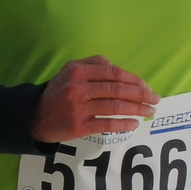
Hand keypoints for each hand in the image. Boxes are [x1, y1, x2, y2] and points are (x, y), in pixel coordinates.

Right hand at [31, 55, 156, 141]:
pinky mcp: (78, 126)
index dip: (134, 80)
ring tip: (149, 112)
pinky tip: (134, 124)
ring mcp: (78, 107)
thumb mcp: (70, 70)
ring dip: (137, 109)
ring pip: (115, 106)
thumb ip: (93, 64)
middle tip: (155, 100)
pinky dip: (123, 124)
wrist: (35, 117)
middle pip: (117, 89)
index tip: (147, 87)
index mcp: (78, 71)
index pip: (113, 73)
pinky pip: (107, 124)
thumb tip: (118, 68)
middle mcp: (78, 87)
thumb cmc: (58, 92)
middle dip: (141, 95)